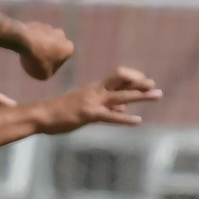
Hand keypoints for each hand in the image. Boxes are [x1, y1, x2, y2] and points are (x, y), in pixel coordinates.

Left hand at [7, 20, 78, 83]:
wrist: (23, 41)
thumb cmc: (37, 60)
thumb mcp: (44, 75)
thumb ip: (49, 72)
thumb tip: (47, 69)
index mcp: (68, 48)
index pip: (63, 60)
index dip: (53, 66)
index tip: (43, 68)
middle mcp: (62, 35)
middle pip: (55, 48)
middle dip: (48, 54)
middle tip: (36, 61)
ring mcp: (49, 28)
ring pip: (45, 40)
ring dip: (39, 46)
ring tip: (28, 54)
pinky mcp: (37, 23)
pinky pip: (35, 35)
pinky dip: (31, 40)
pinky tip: (23, 47)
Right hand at [31, 68, 162, 136]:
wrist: (42, 115)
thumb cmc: (61, 111)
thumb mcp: (85, 105)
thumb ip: (106, 105)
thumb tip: (123, 106)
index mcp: (95, 88)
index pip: (118, 77)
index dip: (133, 79)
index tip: (146, 82)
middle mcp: (96, 91)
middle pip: (123, 81)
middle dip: (140, 84)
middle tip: (155, 86)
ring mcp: (93, 102)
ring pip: (122, 96)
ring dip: (140, 96)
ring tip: (156, 95)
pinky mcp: (89, 115)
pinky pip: (111, 116)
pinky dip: (125, 118)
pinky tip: (138, 121)